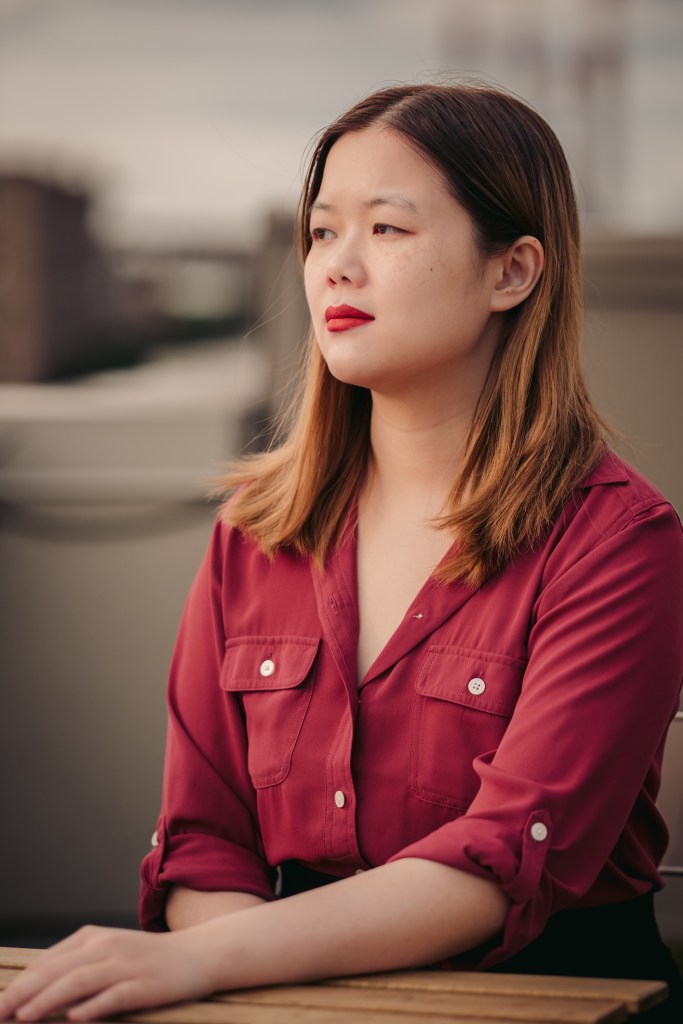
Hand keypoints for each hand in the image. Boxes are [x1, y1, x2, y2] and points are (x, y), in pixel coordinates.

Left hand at [0, 924, 220, 1020]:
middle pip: (58, 970)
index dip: (20, 983)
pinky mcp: (145, 985)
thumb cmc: (148, 959)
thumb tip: (33, 991)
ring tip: (25, 1016)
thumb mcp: (109, 953)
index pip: (48, 961)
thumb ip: (76, 966)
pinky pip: (115, 996)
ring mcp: (126, 965)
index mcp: (93, 938)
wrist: (198, 954)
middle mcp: (107, 947)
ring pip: (81, 981)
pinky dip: (94, 1007)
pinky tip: (76, 1018)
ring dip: (50, 998)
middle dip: (24, 993)